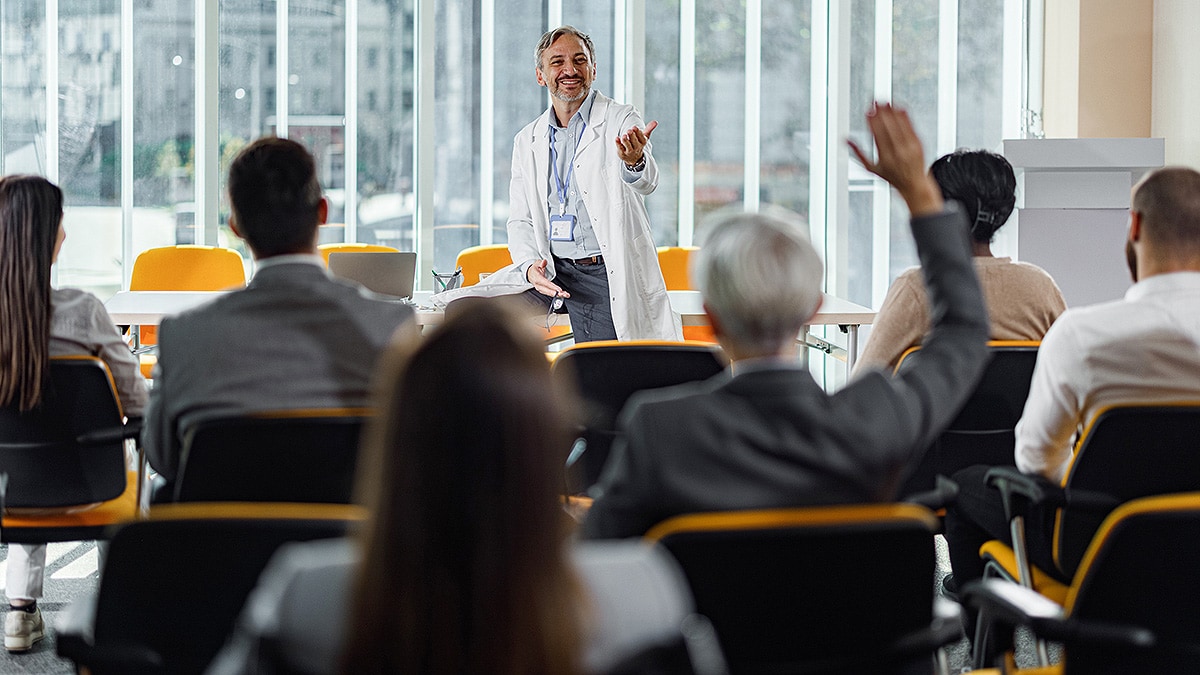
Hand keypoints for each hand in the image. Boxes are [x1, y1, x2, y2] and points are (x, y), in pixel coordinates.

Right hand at [526, 259, 569, 297]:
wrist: (530, 274)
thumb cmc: (534, 270)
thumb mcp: (537, 263)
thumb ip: (541, 263)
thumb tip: (544, 262)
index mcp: (537, 278)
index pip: (546, 283)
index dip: (552, 287)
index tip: (559, 289)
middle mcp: (538, 285)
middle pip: (548, 290)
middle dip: (556, 293)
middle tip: (564, 294)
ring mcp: (540, 289)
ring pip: (549, 293)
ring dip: (558, 295)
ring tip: (565, 295)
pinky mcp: (543, 291)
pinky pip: (550, 293)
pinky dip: (556, 295)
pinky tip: (562, 295)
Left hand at [616, 120, 657, 165]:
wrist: (634, 158)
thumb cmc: (638, 144)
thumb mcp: (644, 137)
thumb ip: (649, 129)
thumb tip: (655, 121)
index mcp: (642, 142)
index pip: (641, 138)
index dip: (638, 132)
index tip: (634, 127)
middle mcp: (636, 147)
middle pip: (635, 142)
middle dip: (632, 136)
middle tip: (629, 130)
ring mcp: (629, 151)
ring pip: (628, 146)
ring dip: (626, 141)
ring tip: (624, 136)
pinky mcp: (622, 153)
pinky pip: (620, 148)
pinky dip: (618, 144)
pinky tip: (617, 138)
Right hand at [847, 102, 942, 216]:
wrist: (914, 185)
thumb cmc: (892, 177)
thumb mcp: (871, 169)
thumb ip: (858, 153)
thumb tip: (845, 140)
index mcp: (884, 158)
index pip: (877, 135)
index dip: (872, 122)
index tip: (868, 111)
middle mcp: (897, 153)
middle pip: (888, 128)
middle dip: (881, 113)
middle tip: (876, 102)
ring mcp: (909, 148)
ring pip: (899, 126)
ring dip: (892, 112)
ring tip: (886, 102)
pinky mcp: (918, 144)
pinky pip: (911, 127)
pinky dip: (905, 117)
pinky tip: (900, 108)